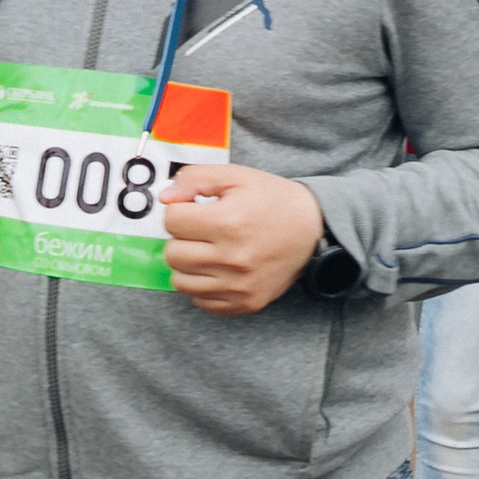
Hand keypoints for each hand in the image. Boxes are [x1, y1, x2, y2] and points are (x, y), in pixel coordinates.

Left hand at [156, 165, 324, 315]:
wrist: (313, 228)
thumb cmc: (274, 200)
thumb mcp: (237, 176)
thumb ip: (195, 179)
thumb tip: (165, 198)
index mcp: (230, 222)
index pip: (172, 220)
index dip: (181, 210)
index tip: (196, 209)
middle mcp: (233, 258)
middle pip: (172, 253)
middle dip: (182, 238)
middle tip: (202, 230)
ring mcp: (239, 285)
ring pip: (180, 281)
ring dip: (188, 263)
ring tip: (208, 250)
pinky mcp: (244, 302)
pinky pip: (200, 301)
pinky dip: (203, 285)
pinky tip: (218, 269)